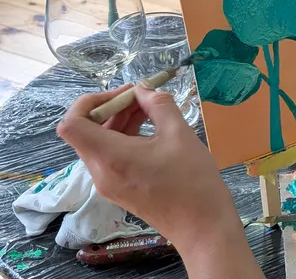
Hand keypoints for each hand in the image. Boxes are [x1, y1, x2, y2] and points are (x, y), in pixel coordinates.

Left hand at [58, 86, 263, 277]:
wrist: (202, 226)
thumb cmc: (192, 180)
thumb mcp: (180, 134)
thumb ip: (159, 106)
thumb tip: (144, 90)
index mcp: (110, 157)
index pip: (71, 124)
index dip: (89, 102)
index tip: (124, 95)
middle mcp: (100, 172)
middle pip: (86, 131)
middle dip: (112, 108)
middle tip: (143, 98)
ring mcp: (108, 184)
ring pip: (99, 143)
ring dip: (119, 122)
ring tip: (151, 111)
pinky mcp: (119, 190)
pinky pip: (111, 157)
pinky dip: (124, 139)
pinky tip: (152, 132)